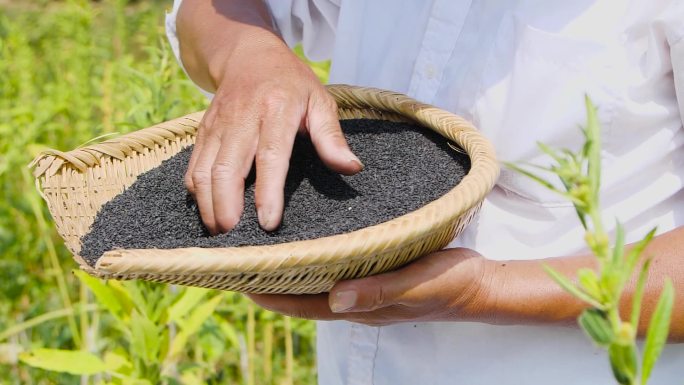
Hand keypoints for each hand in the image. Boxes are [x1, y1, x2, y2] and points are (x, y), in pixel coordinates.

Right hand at [184, 32, 362, 233]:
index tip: (268, 222)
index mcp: (277, 110)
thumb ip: (332, 137)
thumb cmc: (291, 83)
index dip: (267, 192)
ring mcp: (218, 125)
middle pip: (226, 169)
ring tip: (221, 233)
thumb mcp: (320, 101)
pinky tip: (209, 212)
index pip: (270, 156)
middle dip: (227, 208)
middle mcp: (242, 118)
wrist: (249, 55)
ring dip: (209, 206)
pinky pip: (193, 167)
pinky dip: (197, 193)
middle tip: (235, 238)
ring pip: (203, 171)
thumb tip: (352, 168)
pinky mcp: (202, 132)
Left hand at [247, 248, 494, 325]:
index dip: (266, 294)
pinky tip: (311, 230)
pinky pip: (336, 261)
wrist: (477, 282)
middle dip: (270, 276)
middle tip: (242, 250)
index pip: (298, 304)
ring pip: (315, 275)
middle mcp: (351, 297)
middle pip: (299, 291)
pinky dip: (317, 251)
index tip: (236, 277)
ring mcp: (362, 284)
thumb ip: (378, 292)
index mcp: (355, 306)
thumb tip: (334, 299)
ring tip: (266, 237)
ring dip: (290, 262)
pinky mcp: (374, 268)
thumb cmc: (448, 286)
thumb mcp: (415, 286)